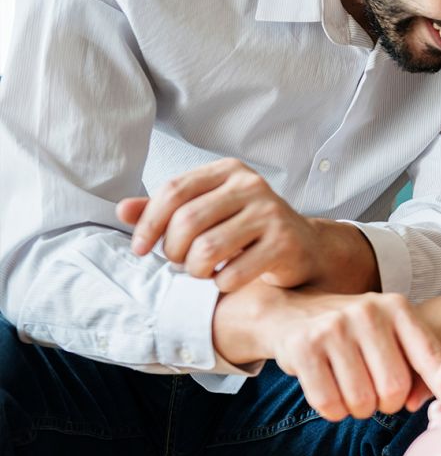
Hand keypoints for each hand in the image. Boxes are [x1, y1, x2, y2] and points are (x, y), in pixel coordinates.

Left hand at [116, 158, 324, 291]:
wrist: (303, 247)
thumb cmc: (247, 229)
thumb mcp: (208, 212)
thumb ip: (166, 210)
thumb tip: (123, 209)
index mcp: (228, 171)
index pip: (174, 190)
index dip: (148, 223)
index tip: (139, 248)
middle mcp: (252, 185)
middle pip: (187, 221)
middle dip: (172, 251)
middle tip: (179, 263)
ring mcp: (271, 213)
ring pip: (207, 249)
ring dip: (195, 270)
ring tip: (202, 272)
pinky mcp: (284, 243)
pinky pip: (233, 273)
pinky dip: (222, 284)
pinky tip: (226, 280)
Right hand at [266, 291, 440, 420]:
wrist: (291, 312)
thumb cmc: (352, 331)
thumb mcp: (389, 333)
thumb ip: (417, 365)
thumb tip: (418, 403)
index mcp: (397, 307)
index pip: (430, 356)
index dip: (439, 387)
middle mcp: (368, 312)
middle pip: (395, 388)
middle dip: (388, 404)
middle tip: (376, 395)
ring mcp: (334, 328)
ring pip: (362, 400)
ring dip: (359, 409)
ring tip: (352, 392)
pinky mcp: (304, 347)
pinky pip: (329, 403)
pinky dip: (334, 411)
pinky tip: (332, 395)